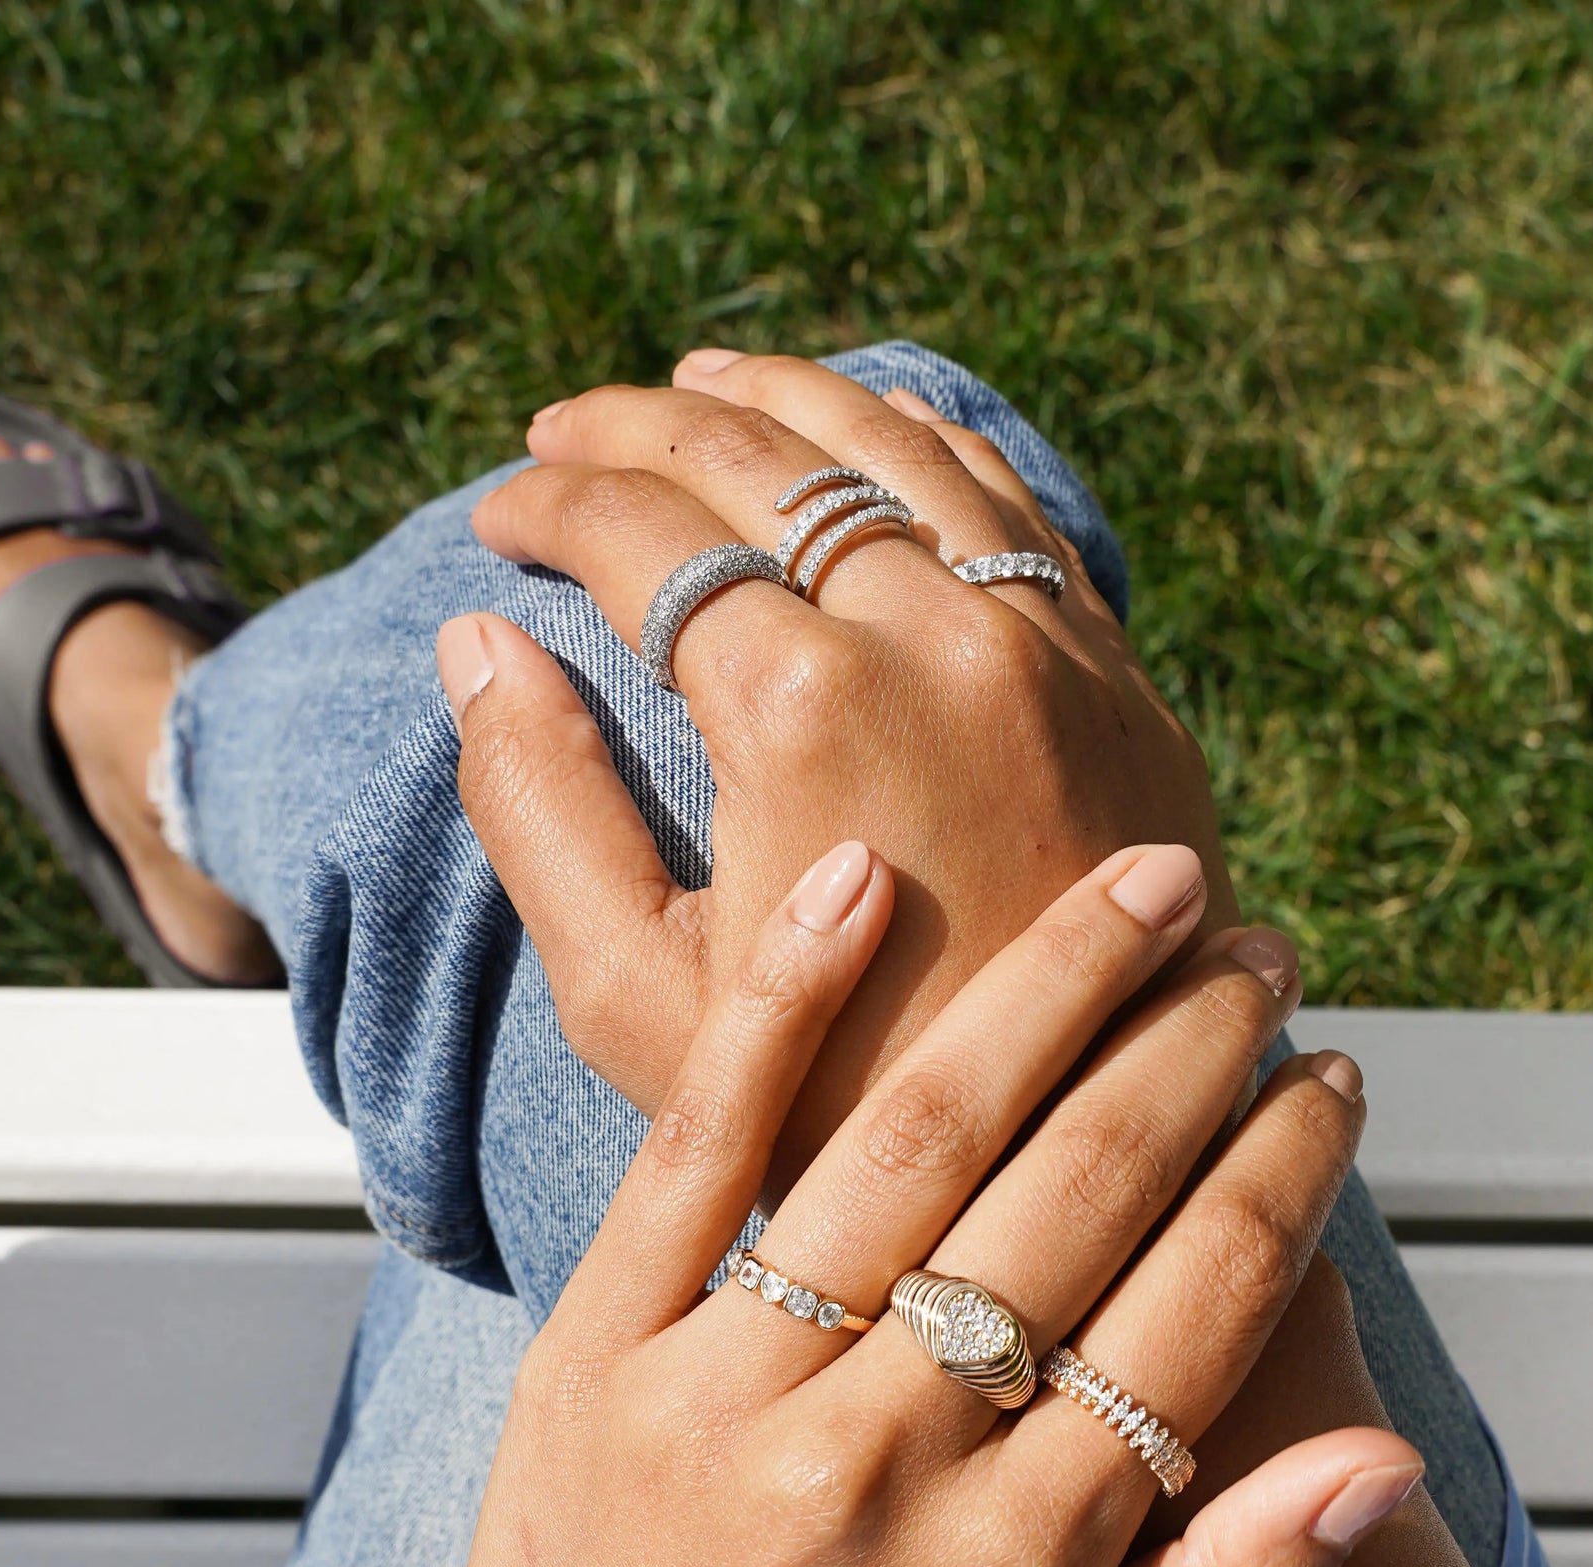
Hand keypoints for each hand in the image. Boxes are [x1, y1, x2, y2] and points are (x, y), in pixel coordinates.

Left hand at [162, 852, 1408, 1566]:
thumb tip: (1383, 1459)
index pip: (1192, 1314)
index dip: (1283, 1176)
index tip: (1332, 1076)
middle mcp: (883, 1462)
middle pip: (1077, 1198)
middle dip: (1193, 1051)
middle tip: (1260, 951)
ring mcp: (728, 1393)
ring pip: (917, 1139)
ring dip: (1048, 989)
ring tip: (1144, 885)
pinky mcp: (598, 1346)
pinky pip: (701, 1147)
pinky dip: (784, 1003)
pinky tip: (864, 878)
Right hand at [447, 350, 1234, 1187]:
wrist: (1084, 1157)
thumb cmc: (845, 1106)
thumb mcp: (639, 1001)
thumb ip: (538, 811)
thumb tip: (475, 643)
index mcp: (804, 705)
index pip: (643, 532)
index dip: (551, 506)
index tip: (499, 519)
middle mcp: (938, 635)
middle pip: (763, 459)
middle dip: (640, 426)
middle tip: (563, 431)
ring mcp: (1047, 642)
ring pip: (899, 447)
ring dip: (784, 399)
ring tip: (701, 384)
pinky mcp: (1117, 673)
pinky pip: (1009, 502)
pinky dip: (920, 444)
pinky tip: (871, 432)